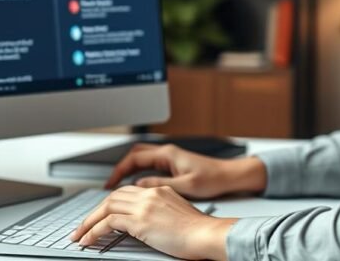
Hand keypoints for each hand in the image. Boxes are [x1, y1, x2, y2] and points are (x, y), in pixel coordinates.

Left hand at [69, 185, 235, 260]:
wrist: (206, 234)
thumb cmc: (198, 231)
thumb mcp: (177, 213)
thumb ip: (160, 211)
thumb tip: (147, 223)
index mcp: (159, 191)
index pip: (126, 193)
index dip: (110, 204)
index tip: (101, 215)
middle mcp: (149, 195)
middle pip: (113, 197)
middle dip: (94, 212)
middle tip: (83, 226)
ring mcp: (144, 207)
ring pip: (106, 207)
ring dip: (89, 222)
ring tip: (80, 235)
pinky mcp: (140, 221)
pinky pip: (108, 223)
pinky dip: (94, 231)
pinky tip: (88, 240)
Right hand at [104, 143, 266, 199]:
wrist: (229, 176)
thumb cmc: (213, 179)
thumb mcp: (185, 185)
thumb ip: (160, 184)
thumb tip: (139, 185)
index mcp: (167, 154)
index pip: (134, 158)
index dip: (119, 171)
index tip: (110, 183)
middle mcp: (167, 153)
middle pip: (134, 155)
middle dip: (120, 168)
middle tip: (110, 184)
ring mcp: (170, 158)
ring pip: (141, 159)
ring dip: (129, 170)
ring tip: (119, 186)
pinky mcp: (174, 164)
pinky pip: (150, 165)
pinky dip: (139, 172)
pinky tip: (138, 185)